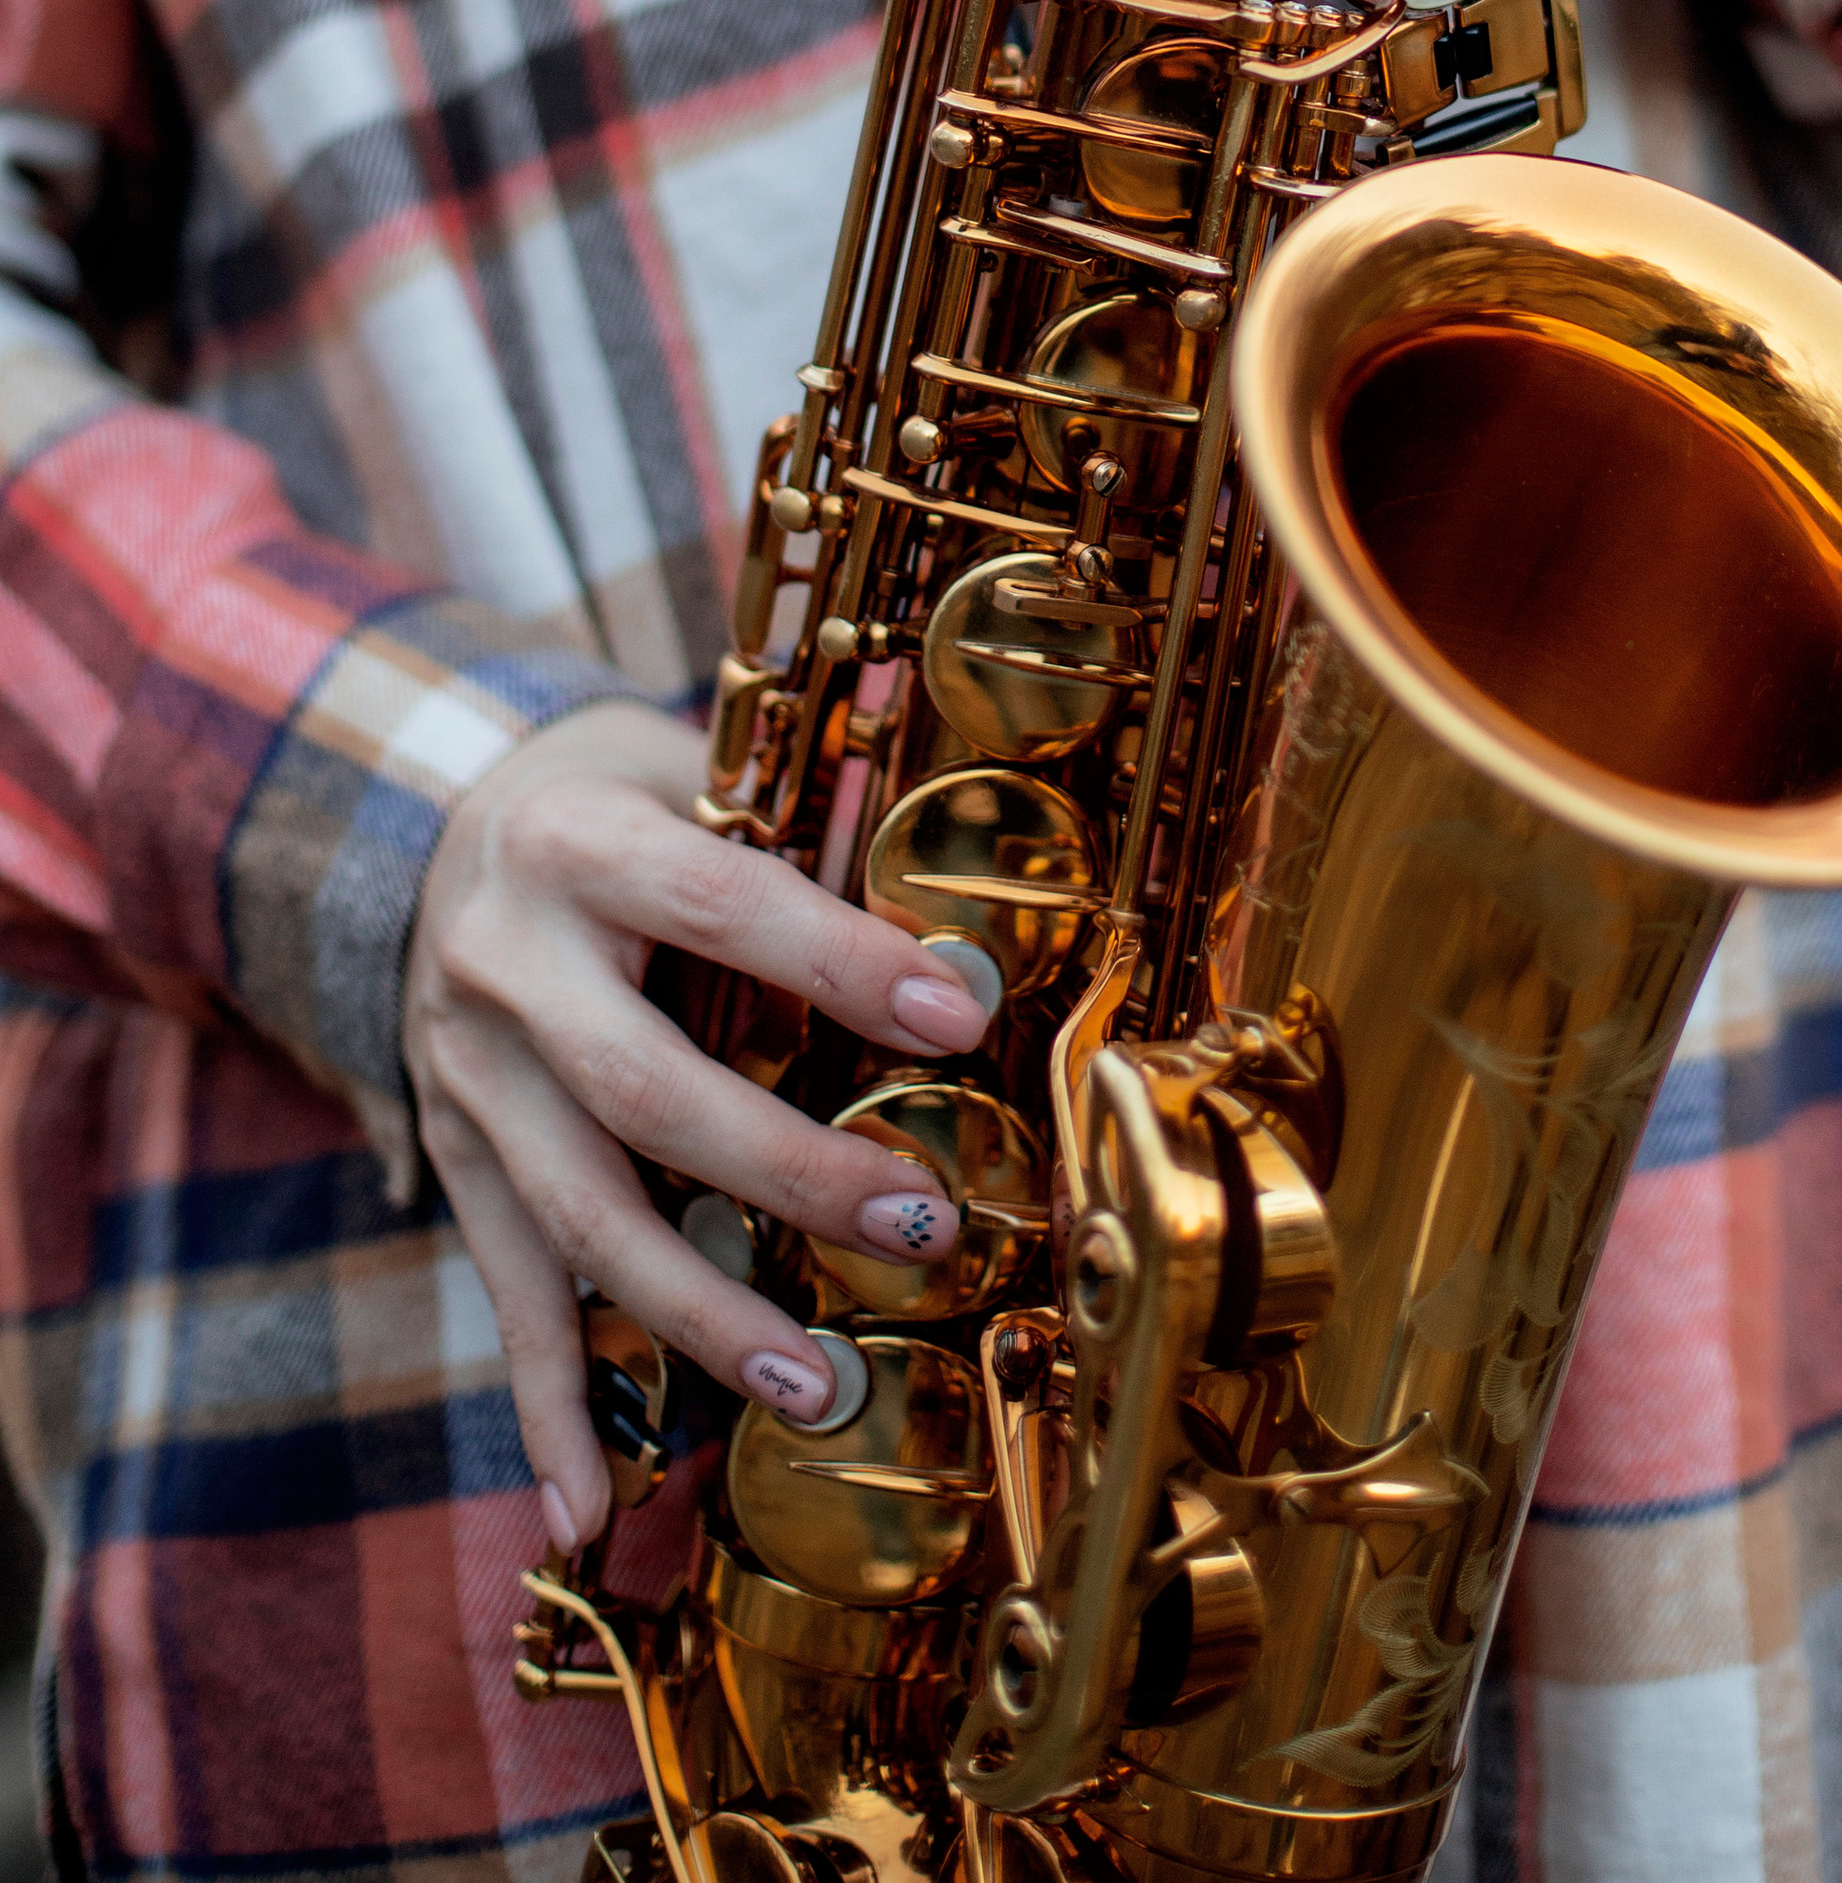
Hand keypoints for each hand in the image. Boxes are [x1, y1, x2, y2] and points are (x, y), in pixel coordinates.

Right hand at [404, 698, 991, 1548]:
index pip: (718, 910)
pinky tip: (586, 1516)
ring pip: (578, 1216)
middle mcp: (503, 964)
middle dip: (786, 1171)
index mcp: (576, 843)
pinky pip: (504, 1294)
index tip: (956, 1018)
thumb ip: (795, 841)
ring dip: (699, 1315)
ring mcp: (465, 1076)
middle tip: (919, 1227)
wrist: (431, 827)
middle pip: (644, 1091)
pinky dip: (546, 1411)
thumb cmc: (616, 801)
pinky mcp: (452, 1158)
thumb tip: (964, 937)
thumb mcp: (686, 773)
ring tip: (814, 1387)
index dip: (837, 963)